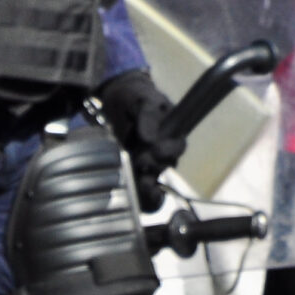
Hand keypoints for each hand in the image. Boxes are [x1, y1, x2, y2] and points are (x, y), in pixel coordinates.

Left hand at [98, 68, 188, 211]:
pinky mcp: (136, 167)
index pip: (178, 145)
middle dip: (156, 165)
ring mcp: (151, 158)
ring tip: (141, 185)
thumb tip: (149, 138)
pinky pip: (145, 181)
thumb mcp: (142, 99)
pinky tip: (141, 199)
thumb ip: (148, 115)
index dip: (169, 150)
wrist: (116, 99)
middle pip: (168, 163)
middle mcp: (165, 146)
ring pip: (156, 174)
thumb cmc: (134, 95)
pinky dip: (145, 193)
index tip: (154, 149)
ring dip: (150, 182)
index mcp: (173, 129)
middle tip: (141, 162)